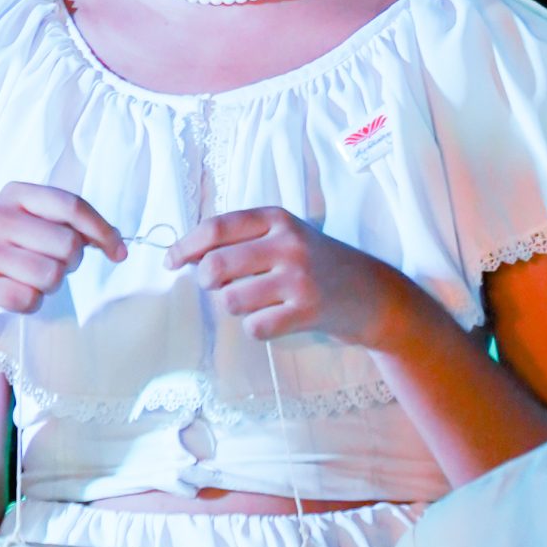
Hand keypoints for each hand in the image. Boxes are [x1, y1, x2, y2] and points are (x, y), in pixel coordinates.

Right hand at [0, 183, 125, 336]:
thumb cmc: (3, 255)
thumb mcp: (32, 228)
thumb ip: (71, 226)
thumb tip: (117, 241)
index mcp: (17, 194)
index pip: (73, 206)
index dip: (103, 231)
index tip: (119, 253)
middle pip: (68, 244)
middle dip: (70, 264)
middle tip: (51, 267)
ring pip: (51, 275)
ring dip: (49, 287)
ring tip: (28, 280)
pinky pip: (28, 299)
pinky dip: (30, 304)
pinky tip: (13, 296)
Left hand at [166, 208, 408, 345]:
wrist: (375, 294)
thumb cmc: (321, 265)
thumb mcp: (288, 236)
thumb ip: (244, 240)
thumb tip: (187, 256)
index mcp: (278, 219)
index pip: (217, 227)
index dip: (186, 245)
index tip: (171, 260)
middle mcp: (287, 243)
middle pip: (215, 266)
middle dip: (206, 281)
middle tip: (217, 287)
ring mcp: (298, 277)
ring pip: (231, 300)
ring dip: (235, 307)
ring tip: (257, 302)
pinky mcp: (307, 310)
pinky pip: (255, 326)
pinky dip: (257, 328)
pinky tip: (277, 319)